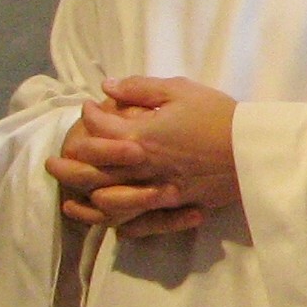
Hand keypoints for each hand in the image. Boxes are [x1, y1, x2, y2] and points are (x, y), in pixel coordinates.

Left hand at [43, 77, 238, 236]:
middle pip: (90, 170)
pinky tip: (106, 218)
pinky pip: (137, 219)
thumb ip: (140, 88)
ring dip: (83, 197)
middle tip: (52, 161)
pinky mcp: (173, 205)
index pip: (97, 127)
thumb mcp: (181, 90)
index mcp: (140, 134)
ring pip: (106, 199)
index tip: (87, 107)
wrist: (254, 150)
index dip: (87, 115)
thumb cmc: (219, 115)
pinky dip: (116, 220)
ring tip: (69, 193)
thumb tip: (107, 86)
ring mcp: (156, 189)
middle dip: (67, 164)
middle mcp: (141, 166)